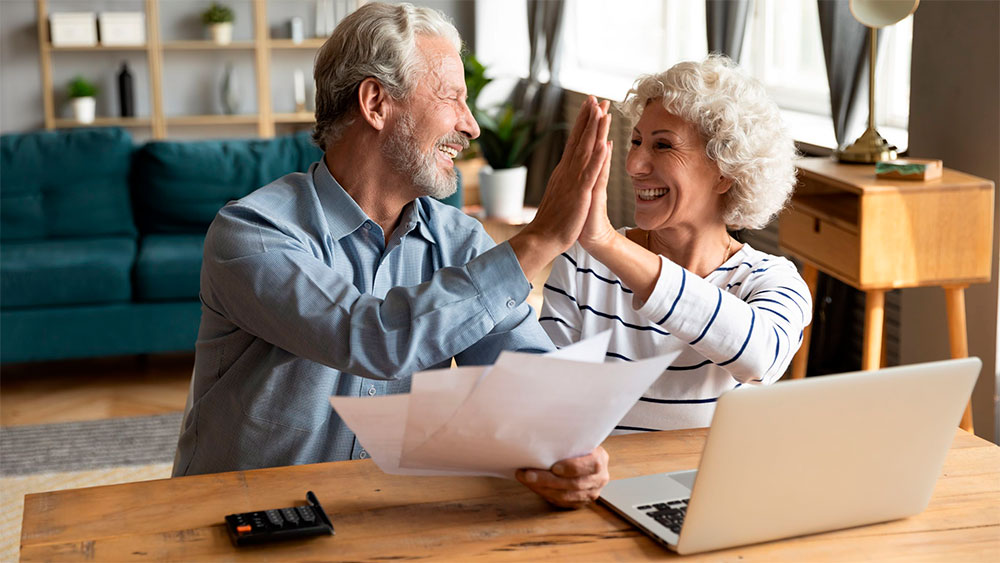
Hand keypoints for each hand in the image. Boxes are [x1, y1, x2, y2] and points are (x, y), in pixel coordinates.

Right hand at [510, 97, 611, 278]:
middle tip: (596, 97)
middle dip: (589, 118)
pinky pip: (590, 173)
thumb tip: (568, 169)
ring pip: (585, 150)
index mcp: (564, 171)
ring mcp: (573, 181)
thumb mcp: (561, 194)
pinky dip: (597, 158)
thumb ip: (565, 179)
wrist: (542, 238)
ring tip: (602, 112)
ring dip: (594, 130)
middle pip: (579, 139)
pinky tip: (604, 144)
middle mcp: (567, 171)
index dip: (583, 123)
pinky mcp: (579, 193)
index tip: (590, 106)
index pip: (574, 141)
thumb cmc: (553, 220)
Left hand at [515, 447, 609, 508]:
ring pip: (566, 496)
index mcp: (600, 459)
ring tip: (526, 480)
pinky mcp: (580, 502)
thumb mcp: (577, 439)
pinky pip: (561, 503)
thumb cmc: (576, 446)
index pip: (591, 465)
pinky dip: (545, 494)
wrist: (582, 457)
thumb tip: (542, 438)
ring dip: (542, 489)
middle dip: (548, 480)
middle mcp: (599, 478)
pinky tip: (533, 486)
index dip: (572, 468)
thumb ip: (566, 441)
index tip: (554, 467)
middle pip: (574, 483)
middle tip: (528, 474)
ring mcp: (591, 493)